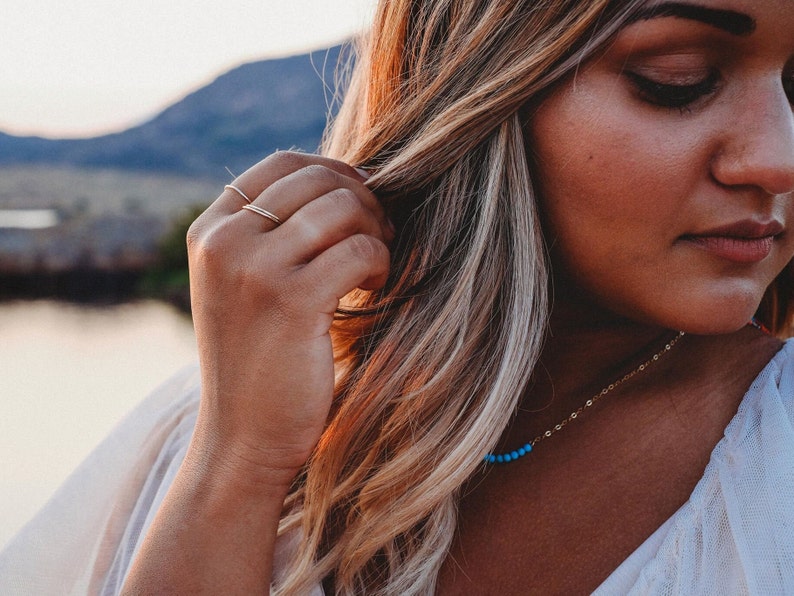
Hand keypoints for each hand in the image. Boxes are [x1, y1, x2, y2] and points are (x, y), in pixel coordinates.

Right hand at [186, 151, 392, 490]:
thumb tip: (343, 182)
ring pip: (342, 208)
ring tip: (376, 264)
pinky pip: (359, 250)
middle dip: (364, 201)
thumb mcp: (244, 285)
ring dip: (375, 230)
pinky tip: (375, 287)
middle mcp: (224, 241)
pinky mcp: (290, 301)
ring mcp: (253, 269)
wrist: (243, 438)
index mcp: (211, 231)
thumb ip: (272, 233)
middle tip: (379, 238)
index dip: (335, 173)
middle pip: (318, 180)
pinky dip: (381, 263)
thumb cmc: (258, 360)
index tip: (363, 202)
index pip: (284, 164)